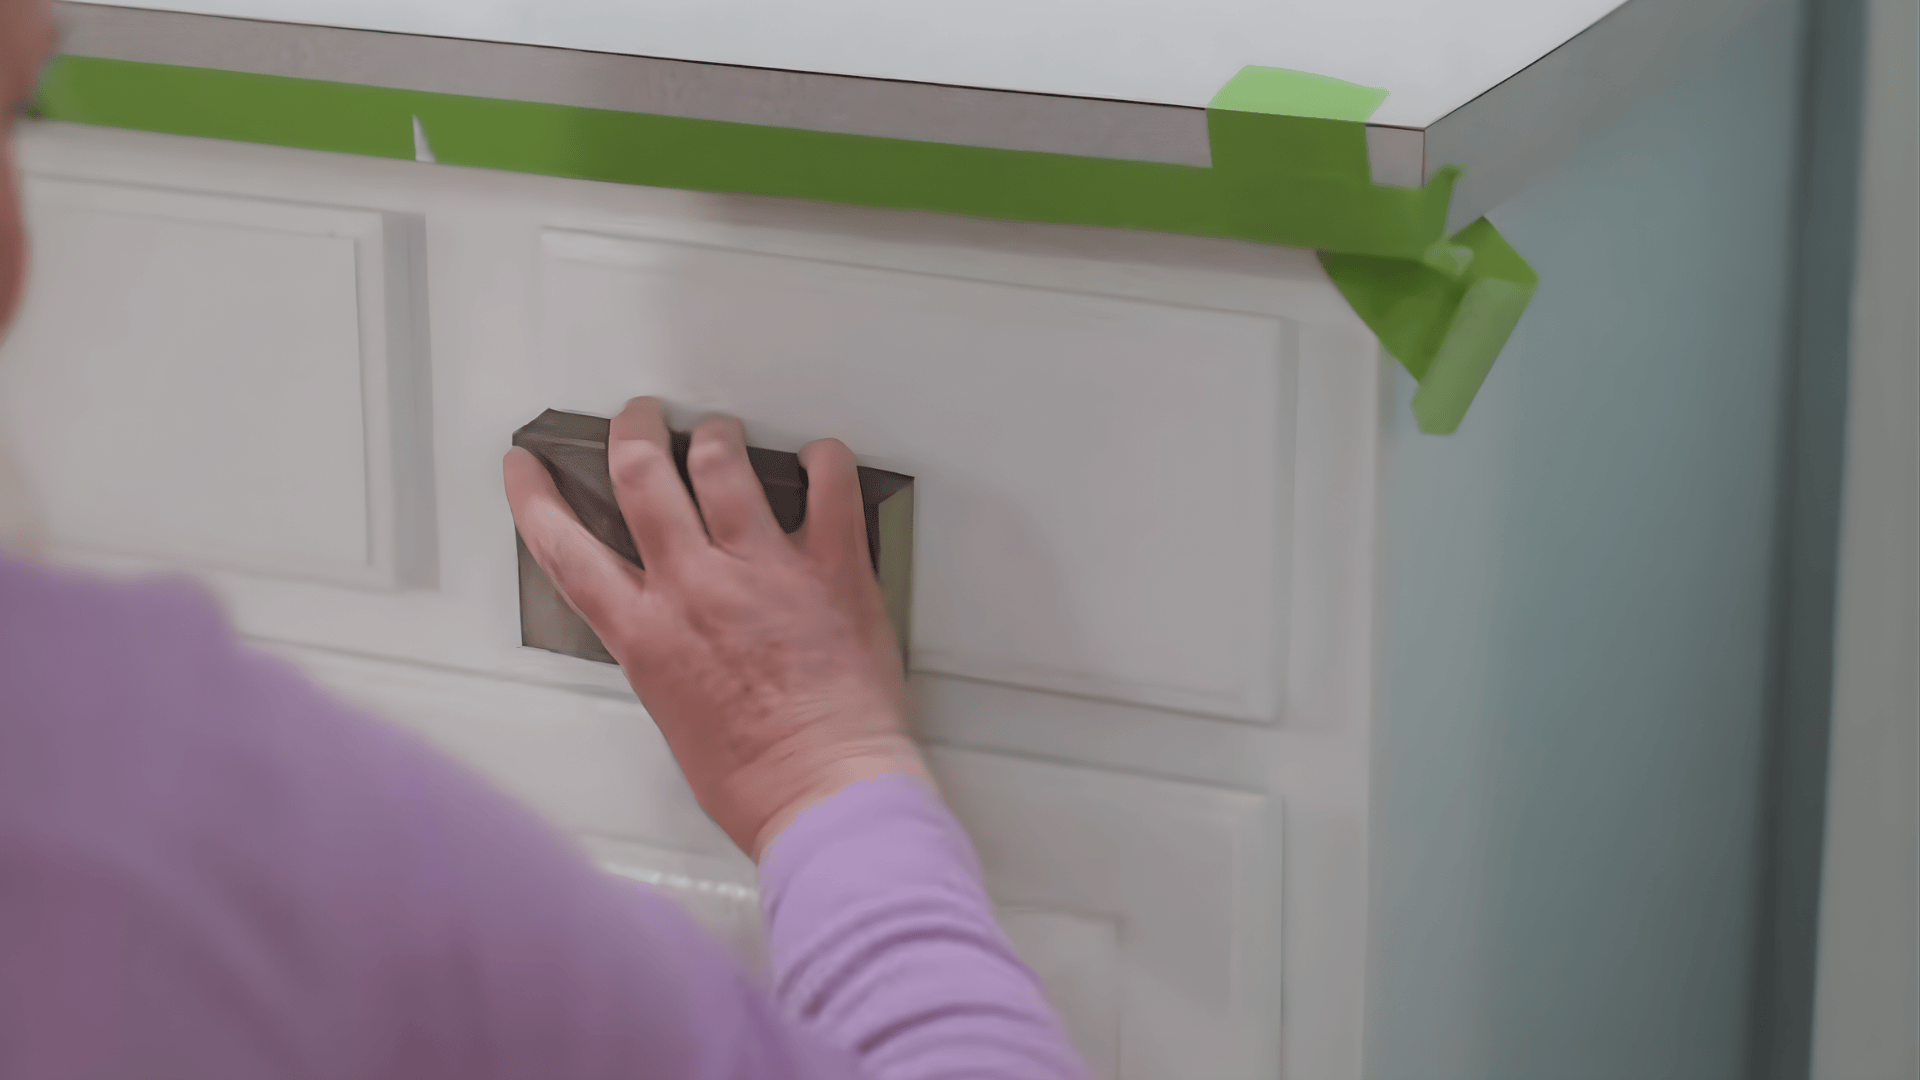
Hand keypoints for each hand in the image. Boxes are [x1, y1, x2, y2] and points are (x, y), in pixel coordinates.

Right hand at [503, 397, 929, 859]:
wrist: (824, 794)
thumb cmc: (755, 780)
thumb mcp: (671, 713)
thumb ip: (663, 651)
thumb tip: (673, 624)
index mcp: (645, 632)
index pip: (565, 547)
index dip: (536, 497)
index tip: (525, 466)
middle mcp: (695, 587)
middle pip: (641, 475)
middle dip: (634, 429)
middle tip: (640, 416)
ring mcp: (764, 569)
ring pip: (722, 462)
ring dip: (717, 436)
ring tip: (721, 435)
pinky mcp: (832, 567)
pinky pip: (830, 484)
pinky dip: (825, 459)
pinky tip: (821, 458)